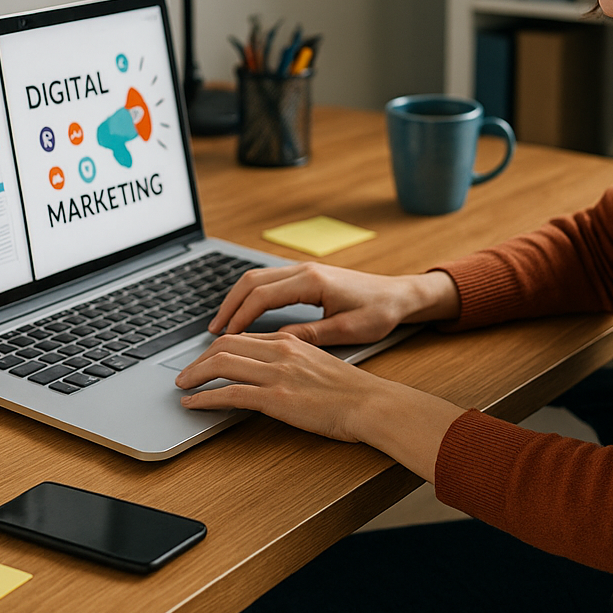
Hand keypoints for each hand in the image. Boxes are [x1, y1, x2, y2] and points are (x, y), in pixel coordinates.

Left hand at [175, 331, 466, 479]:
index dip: (216, 346)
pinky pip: (230, 394)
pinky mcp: (276, 398)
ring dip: (194, 375)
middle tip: (185, 373)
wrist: (372, 404)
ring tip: (182, 387)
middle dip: (198, 359)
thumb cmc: (352, 390)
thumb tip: (270, 368)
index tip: (205, 358)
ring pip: (221, 364)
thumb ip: (294, 360)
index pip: (241, 336)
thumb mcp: (319, 364)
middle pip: (224, 345)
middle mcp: (280, 351)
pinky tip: (193, 404)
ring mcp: (277, 373)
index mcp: (291, 341)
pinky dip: (205, 398)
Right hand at [209, 264, 458, 345]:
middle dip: (229, 306)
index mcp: (312, 281)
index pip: (262, 296)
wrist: (400, 294)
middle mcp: (304, 270)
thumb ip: (310, 335)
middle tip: (212, 332)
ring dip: (236, 299)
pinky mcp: (306, 275)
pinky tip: (244, 314)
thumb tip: (276, 342)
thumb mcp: (347, 331)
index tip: (225, 337)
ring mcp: (303, 270)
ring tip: (221, 325)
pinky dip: (250, 295)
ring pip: (256, 278)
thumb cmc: (380, 312)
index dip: (240, 317)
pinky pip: (268, 281)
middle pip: (251, 281)